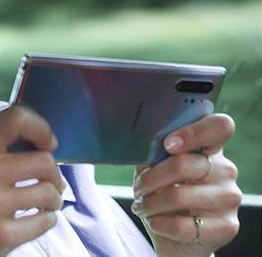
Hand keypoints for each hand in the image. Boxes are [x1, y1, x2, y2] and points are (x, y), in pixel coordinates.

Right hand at [0, 106, 64, 255]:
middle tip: (48, 182)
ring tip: (41, 204)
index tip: (47, 143)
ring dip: (52, 200)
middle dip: (53, 174)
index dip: (41, 128)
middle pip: (44, 160)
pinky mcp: (0, 235)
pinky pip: (46, 221)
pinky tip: (32, 220)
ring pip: (50, 192)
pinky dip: (45, 221)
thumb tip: (29, 134)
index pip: (16, 119)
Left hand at [132, 114, 240, 256]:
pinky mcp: (227, 226)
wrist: (177, 239)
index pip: (219, 127)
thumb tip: (141, 144)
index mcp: (210, 150)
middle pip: (185, 164)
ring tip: (142, 206)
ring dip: (150, 203)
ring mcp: (229, 199)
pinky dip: (158, 223)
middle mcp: (225, 171)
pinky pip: (182, 225)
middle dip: (150, 178)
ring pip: (179, 196)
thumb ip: (154, 154)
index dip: (193, 132)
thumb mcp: (155, 170)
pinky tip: (154, 222)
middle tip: (138, 189)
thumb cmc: (164, 196)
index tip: (168, 144)